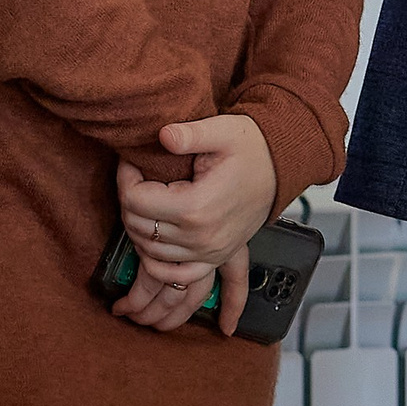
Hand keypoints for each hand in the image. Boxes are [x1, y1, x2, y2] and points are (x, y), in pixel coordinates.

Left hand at [115, 110, 278, 337]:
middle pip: (138, 226)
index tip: (131, 163)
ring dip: (138, 228)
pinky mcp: (214, 258)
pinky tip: (151, 245)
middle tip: (136, 178)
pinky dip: (156, 264)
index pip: (136, 201)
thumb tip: (162, 136)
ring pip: (148, 251)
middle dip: (129, 200)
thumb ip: (190, 134)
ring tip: (145, 201)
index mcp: (197, 206)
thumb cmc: (251, 149)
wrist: (280, 168)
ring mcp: (208, 252)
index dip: (126, 178)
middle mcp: (200, 236)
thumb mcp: (223, 131)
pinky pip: (174, 274)